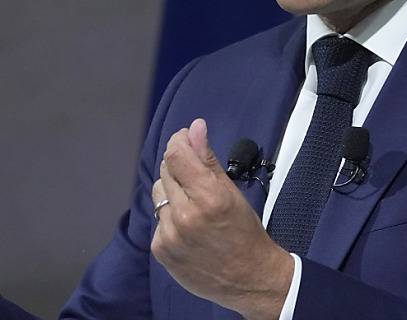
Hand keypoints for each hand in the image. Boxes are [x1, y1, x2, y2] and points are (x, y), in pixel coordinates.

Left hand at [151, 119, 293, 319]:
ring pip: (159, 194)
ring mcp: (170, 235)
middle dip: (178, 167)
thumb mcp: (232, 192)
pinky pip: (158, 219)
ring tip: (193, 205)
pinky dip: (170, 217)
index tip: (185, 138)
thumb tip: (194, 128)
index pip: (176, 155)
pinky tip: (188, 226)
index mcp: (208, 197)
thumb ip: (208, 159)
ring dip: (172, 192)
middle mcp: (186, 215)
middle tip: (196, 178)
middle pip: (165, 172)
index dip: (178, 141)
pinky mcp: (160, 250)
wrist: (248, 278)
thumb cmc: (245, 233)